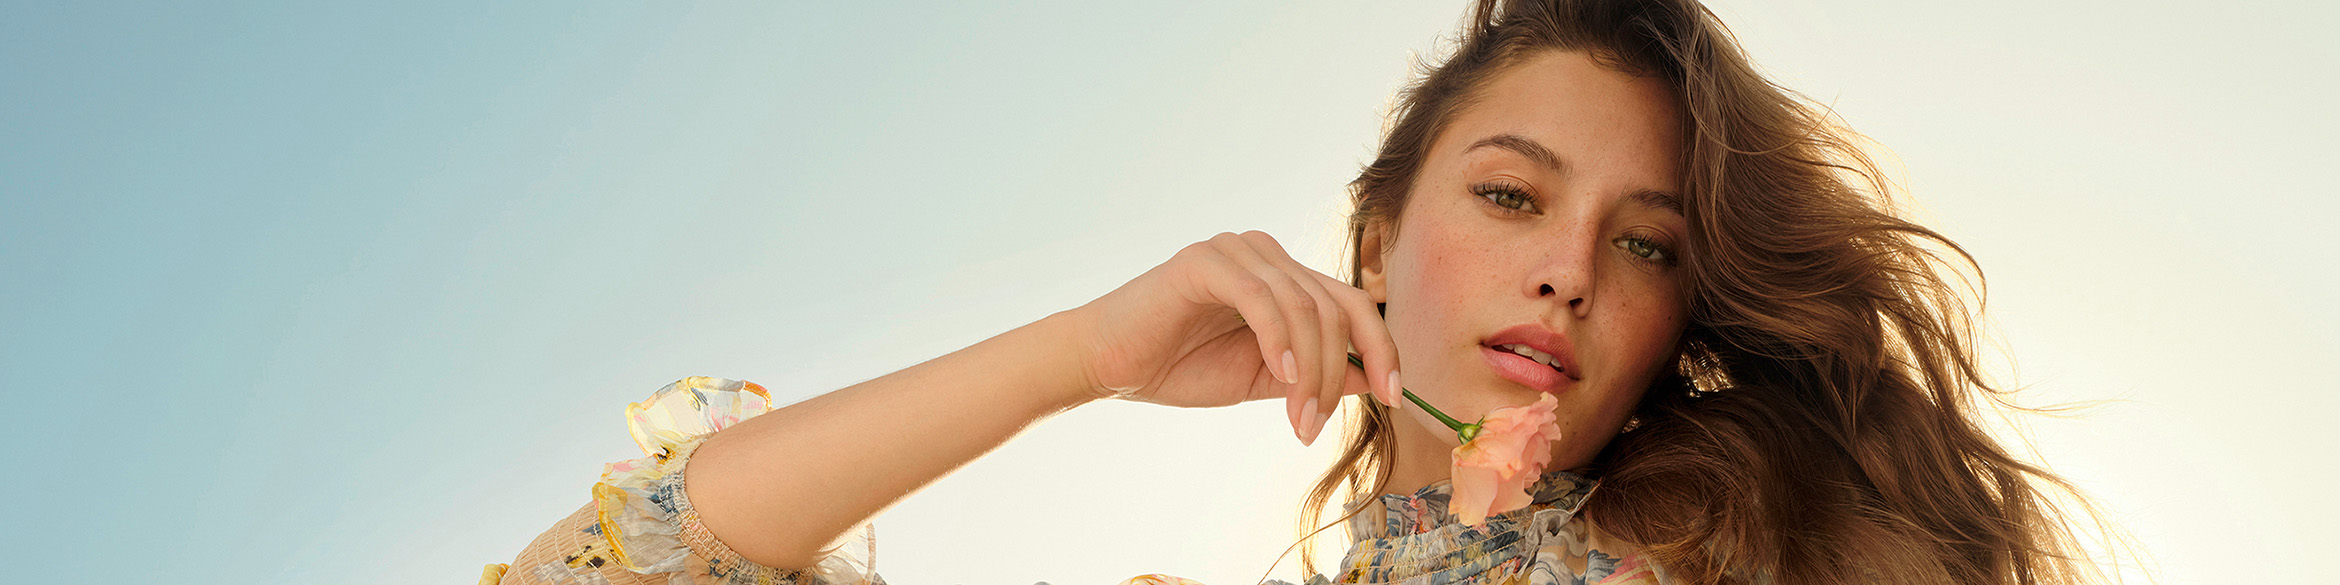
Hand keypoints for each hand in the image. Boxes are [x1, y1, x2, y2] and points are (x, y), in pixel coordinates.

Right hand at [1066, 231, 1401, 444]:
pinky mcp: (1205, 261)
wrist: (1109, 366)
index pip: (1352, 305)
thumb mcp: (1265, 379)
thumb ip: (1316, 374)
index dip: (1383, 349)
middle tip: (1313, 428)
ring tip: (1296, 419)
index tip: (1397, 398)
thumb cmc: (1182, 368)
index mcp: (1285, 278)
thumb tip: (1374, 380)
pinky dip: (1279, 338)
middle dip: (1335, 373)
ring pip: (1303, 306)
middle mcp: (1267, 255)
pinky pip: (1261, 297)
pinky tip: (1281, 375)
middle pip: (1333, 308)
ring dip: (1308, 371)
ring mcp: (1237, 252)